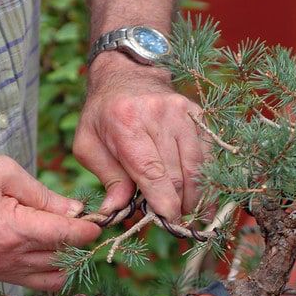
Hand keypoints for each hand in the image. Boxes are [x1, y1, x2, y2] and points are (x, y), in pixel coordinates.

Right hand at [0, 151, 100, 290]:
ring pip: (52, 278)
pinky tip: (51, 250)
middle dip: (81, 244)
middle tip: (88, 225)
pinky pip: (33, 282)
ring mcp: (0, 270)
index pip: (66, 237)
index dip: (89, 230)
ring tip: (70, 238)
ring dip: (67, 261)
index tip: (100, 222)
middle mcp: (8, 258)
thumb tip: (76, 211)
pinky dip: (49, 270)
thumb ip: (45, 196)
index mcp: (12, 229)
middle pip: (63, 259)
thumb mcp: (5, 172)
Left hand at [72, 56, 207, 220]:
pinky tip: (201, 195)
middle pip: (177, 174)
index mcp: (126, 123)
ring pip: (197, 167)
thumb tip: (116, 210)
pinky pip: (208, 154)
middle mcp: (158, 115)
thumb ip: (106, 178)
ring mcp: (182, 113)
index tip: (168, 221)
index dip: (163, 201)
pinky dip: (206, 178)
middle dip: (178, 204)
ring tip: (188, 212)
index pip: (151, 171)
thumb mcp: (88, 145)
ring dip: (195, 195)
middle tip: (174, 222)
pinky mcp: (197, 114)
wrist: (125, 74)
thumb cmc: (103, 115)